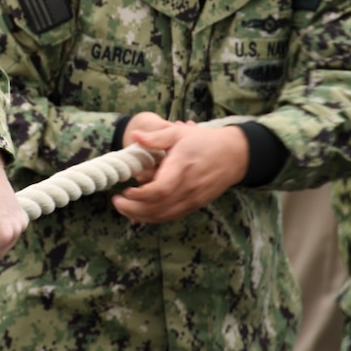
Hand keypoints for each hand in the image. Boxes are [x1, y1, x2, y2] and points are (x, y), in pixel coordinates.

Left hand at [112, 123, 247, 223]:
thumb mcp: (179, 132)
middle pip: (158, 207)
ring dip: (141, 215)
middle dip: (134, 208)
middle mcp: (188, 187)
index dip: (141, 194)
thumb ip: (156, 136)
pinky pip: (172, 216)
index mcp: (182, 167)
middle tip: (116, 201)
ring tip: (122, 207)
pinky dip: (154, 217)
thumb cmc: (204, 141)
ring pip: (164, 215)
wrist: (234, 155)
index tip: (126, 190)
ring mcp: (192, 199)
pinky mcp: (194, 205)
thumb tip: (134, 135)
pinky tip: (139, 213)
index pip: (161, 189)